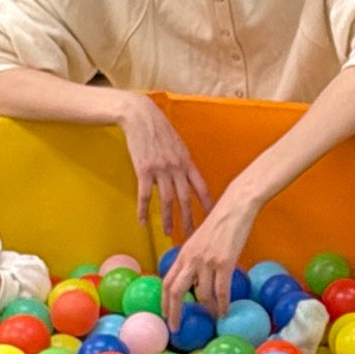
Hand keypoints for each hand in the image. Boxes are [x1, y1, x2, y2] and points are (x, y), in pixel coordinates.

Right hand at [118, 93, 213, 241]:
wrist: (141, 117)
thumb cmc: (160, 130)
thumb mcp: (178, 145)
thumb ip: (183, 163)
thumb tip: (188, 179)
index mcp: (187, 162)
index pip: (202, 188)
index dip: (208, 205)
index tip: (213, 219)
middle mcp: (177, 168)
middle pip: (186, 199)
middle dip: (190, 220)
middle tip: (192, 237)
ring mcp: (160, 170)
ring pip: (167, 201)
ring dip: (168, 220)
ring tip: (169, 234)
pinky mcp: (144, 170)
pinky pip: (145, 195)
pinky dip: (144, 210)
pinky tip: (143, 222)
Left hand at [161, 192, 259, 325]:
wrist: (235, 207)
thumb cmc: (220, 222)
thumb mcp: (199, 241)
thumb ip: (194, 260)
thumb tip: (195, 283)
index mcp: (183, 253)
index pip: (167, 282)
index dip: (164, 302)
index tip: (165, 315)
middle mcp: (191, 259)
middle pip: (175, 291)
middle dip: (174, 312)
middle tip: (176, 328)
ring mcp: (207, 261)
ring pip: (203, 294)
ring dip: (207, 309)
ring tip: (212, 317)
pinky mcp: (224, 262)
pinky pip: (221, 291)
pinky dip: (222, 305)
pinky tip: (224, 312)